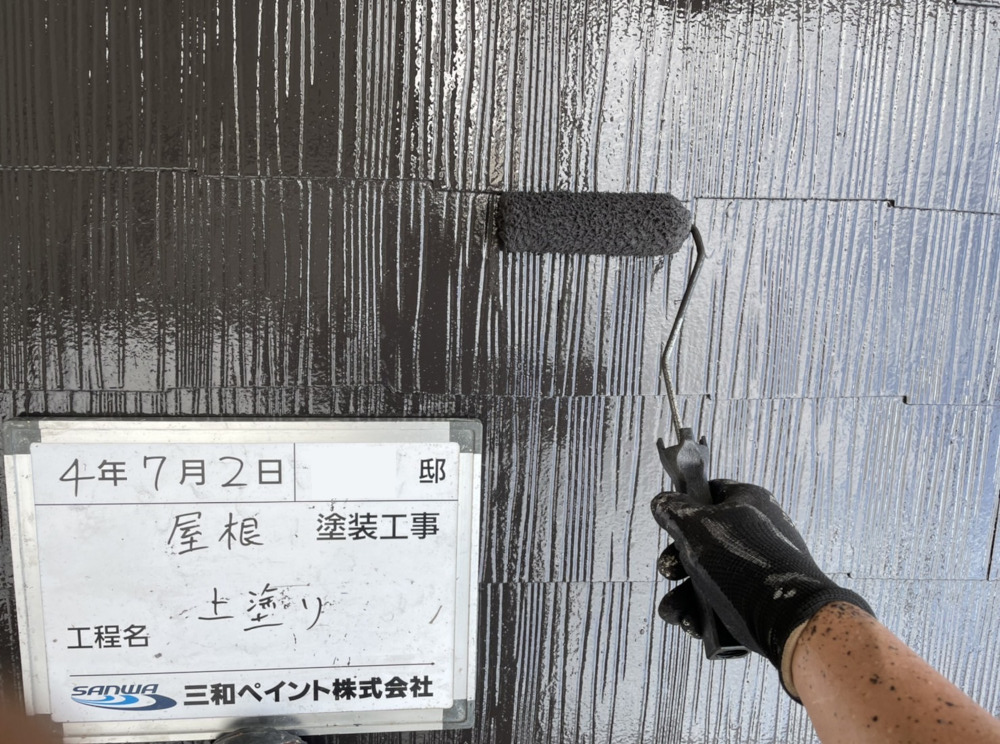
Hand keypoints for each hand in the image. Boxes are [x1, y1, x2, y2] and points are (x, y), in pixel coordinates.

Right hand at [650, 480, 872, 691]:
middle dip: (676, 561)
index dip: (685, 504)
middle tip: (669, 570)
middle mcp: (755, 533)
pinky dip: (703, 614)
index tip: (669, 519)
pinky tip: (693, 623)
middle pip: (702, 540)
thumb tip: (662, 502)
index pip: (711, 492)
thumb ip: (674, 511)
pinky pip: (723, 603)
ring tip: (674, 610)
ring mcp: (758, 569)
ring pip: (708, 577)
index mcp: (749, 503)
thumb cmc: (744, 564)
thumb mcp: (697, 527)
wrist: (788, 619)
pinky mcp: (759, 601)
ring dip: (683, 596)